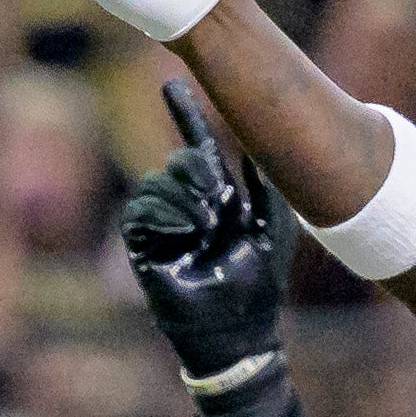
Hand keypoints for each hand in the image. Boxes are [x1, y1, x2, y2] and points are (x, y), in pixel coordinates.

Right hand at [124, 82, 296, 378]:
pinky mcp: (144, 246)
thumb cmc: (261, 284)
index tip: (171, 86)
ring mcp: (165, 226)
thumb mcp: (275, 227)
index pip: (197, 148)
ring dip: (184, 197)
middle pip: (178, 161)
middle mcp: (189, 206)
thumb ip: (264, 186)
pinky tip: (188, 231)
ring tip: (207, 226)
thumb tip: (247, 148)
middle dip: (196, 170)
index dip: (184, 115)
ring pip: (157, 182)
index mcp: (218, 197)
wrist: (237, 330)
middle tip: (218, 200)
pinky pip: (140, 210)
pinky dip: (165, 213)